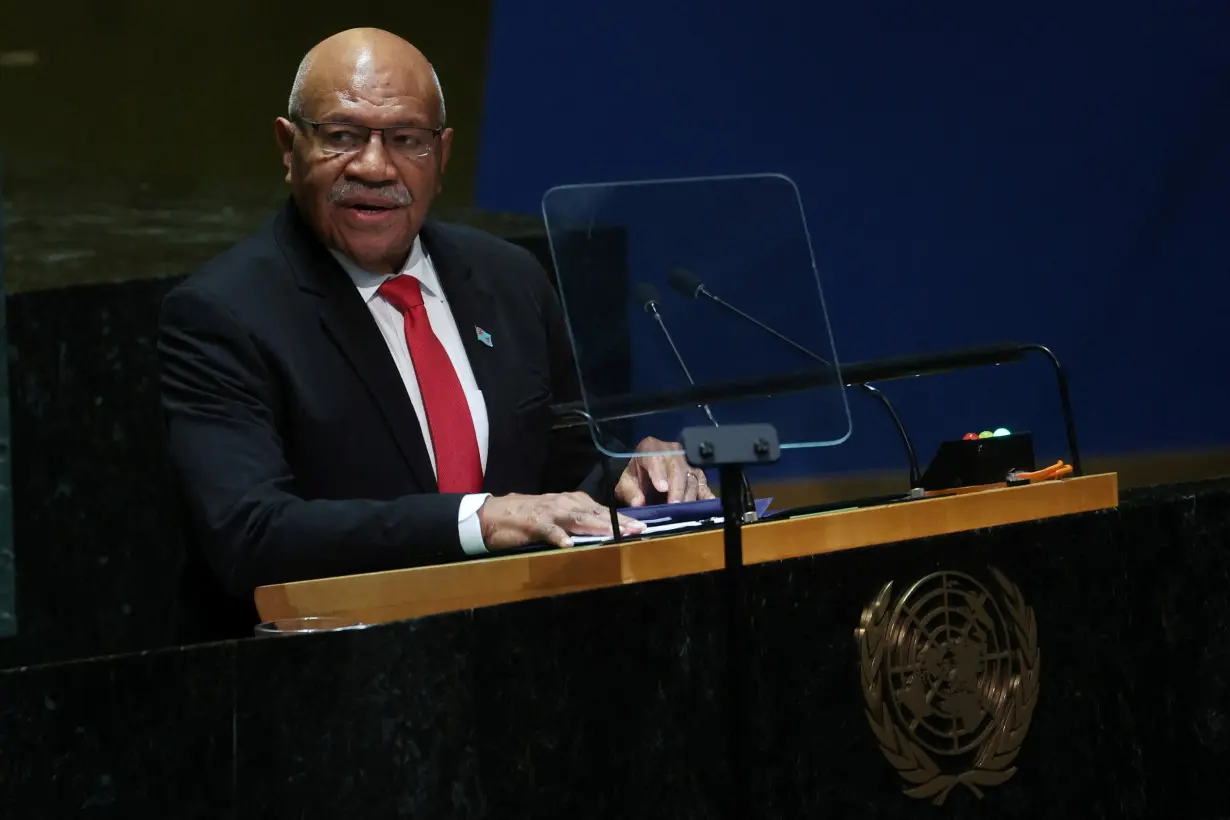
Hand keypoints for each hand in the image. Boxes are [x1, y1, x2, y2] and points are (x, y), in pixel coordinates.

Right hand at [478, 492, 644, 549]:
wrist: (492, 514)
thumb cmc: (527, 517)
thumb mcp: (556, 516)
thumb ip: (576, 522)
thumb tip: (602, 531)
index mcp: (570, 502)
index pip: (601, 510)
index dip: (622, 518)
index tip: (641, 527)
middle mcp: (563, 504)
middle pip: (596, 513)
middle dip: (619, 522)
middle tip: (639, 530)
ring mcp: (548, 512)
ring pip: (577, 519)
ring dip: (598, 527)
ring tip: (616, 535)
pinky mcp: (532, 523)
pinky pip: (548, 530)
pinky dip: (559, 537)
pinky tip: (569, 545)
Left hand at [615, 436, 716, 506]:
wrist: (644, 471)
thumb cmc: (636, 475)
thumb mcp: (626, 482)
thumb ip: (630, 492)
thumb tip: (638, 503)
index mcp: (650, 447)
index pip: (655, 458)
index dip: (659, 473)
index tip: (661, 488)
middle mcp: (671, 451)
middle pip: (678, 468)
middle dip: (677, 489)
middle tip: (674, 505)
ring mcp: (687, 460)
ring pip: (692, 476)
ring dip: (689, 495)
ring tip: (684, 511)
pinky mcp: (697, 472)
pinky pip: (703, 483)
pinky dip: (706, 494)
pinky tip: (708, 503)